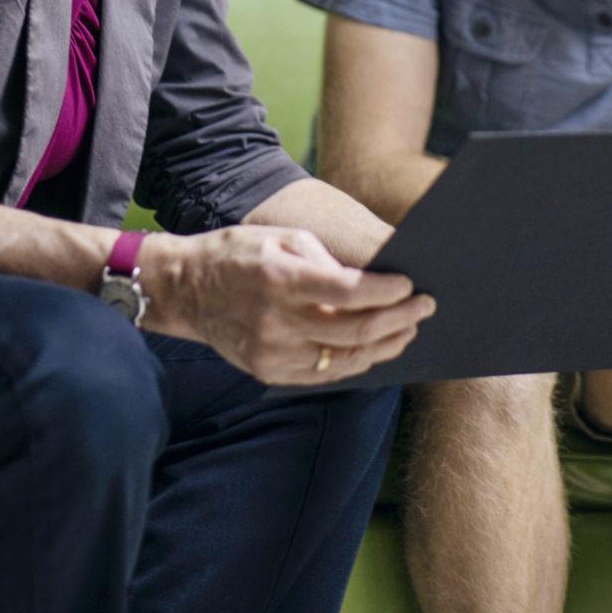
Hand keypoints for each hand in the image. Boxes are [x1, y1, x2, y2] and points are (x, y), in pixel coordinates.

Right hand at [137, 227, 433, 386]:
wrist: (186, 290)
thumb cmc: (238, 254)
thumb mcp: (281, 238)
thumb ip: (325, 259)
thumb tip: (368, 281)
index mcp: (280, 280)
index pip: (348, 292)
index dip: (386, 291)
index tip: (410, 284)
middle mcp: (276, 322)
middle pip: (355, 330)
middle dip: (399, 318)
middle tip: (424, 306)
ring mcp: (273, 353)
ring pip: (345, 358)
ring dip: (385, 344)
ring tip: (409, 328)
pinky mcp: (270, 372)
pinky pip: (325, 374)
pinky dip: (357, 361)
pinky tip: (376, 346)